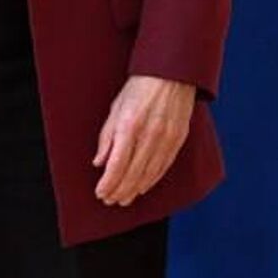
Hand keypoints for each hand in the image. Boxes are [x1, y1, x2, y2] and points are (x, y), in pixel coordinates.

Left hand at [93, 75, 195, 205]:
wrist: (170, 76)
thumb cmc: (137, 89)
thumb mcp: (115, 108)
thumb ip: (107, 137)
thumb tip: (99, 162)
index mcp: (129, 125)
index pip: (117, 164)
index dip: (109, 182)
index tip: (100, 192)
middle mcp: (149, 136)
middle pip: (133, 173)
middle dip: (119, 190)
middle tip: (110, 200)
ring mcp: (166, 140)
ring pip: (149, 174)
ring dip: (134, 189)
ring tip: (123, 199)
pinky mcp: (178, 141)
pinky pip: (163, 167)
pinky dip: (151, 180)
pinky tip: (142, 188)